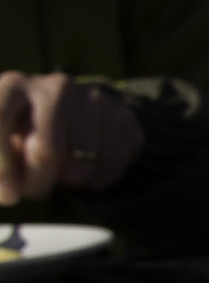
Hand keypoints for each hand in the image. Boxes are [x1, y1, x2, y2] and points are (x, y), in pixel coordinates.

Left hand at [0, 72, 144, 203]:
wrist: (86, 114)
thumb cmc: (30, 133)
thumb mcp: (6, 141)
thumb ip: (1, 165)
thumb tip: (6, 191)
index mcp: (13, 86)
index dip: (2, 163)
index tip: (9, 195)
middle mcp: (54, 86)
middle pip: (45, 150)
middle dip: (38, 183)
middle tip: (34, 190)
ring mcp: (93, 99)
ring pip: (79, 167)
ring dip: (68, 182)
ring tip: (63, 171)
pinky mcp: (122, 119)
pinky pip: (108, 169)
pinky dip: (96, 180)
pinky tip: (89, 167)